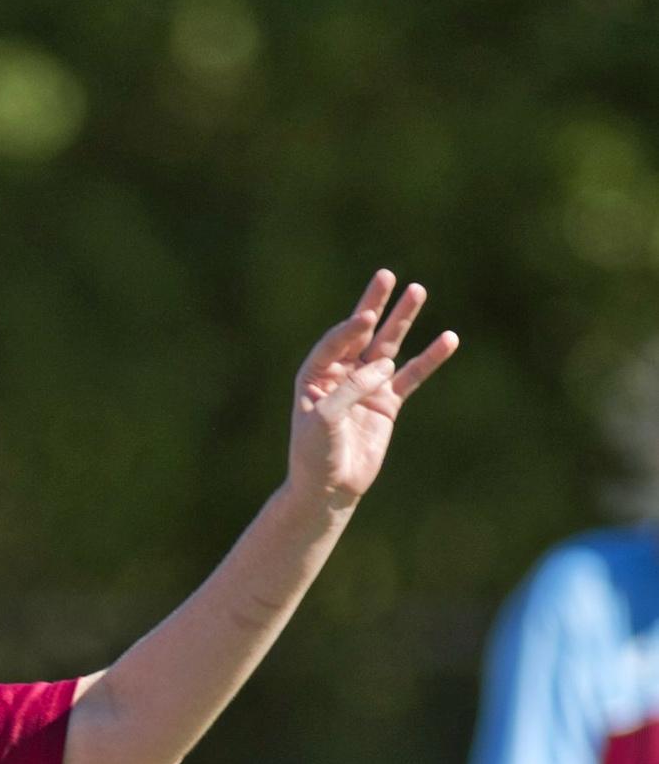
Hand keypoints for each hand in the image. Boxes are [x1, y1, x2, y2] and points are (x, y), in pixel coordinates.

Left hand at [286, 271, 458, 513]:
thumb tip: (385, 364)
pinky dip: (429, 358)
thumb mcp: (325, 419)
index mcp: (315, 376)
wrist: (329, 488)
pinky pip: (412, 375)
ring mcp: (366, 387)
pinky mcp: (387, 403)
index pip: (335, 343)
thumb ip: (351, 388)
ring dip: (402, 320)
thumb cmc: (315, 454)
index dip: (350, 329)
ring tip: (417, 290)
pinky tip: (448, 339)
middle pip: (362, 333)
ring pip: (388, 346)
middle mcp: (341, 376)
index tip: (365, 320)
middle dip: (374, 304)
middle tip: (385, 275)